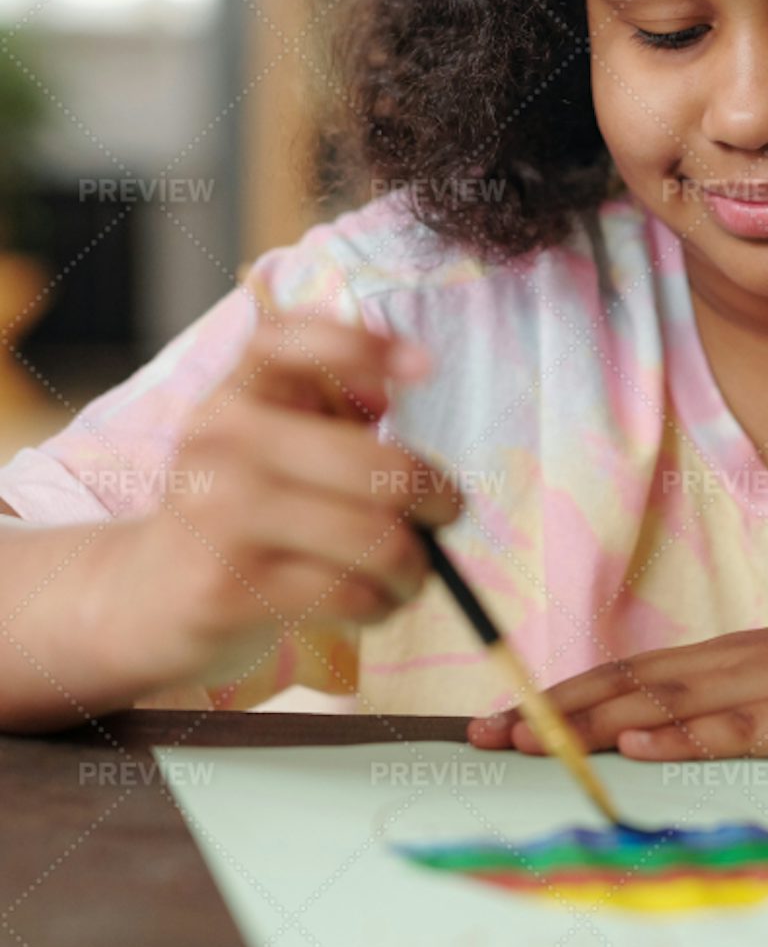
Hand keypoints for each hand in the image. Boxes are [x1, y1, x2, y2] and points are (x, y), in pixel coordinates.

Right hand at [100, 312, 460, 694]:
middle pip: (382, 468)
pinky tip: (372, 602)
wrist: (144, 596)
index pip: (296, 341)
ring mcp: (221, 515)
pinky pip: (350, 594)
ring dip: (414, 567)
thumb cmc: (234, 513)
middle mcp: (223, 442)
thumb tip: (389, 393)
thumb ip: (324, 410)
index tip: (426, 367)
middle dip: (438, 499)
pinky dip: (381, 604)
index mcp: (237, 393)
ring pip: (376, 541)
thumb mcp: (265, 443)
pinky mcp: (230, 588)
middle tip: (444, 515)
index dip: (367, 346)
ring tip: (409, 573)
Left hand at [465, 603, 767, 760]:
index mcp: (732, 658)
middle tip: (484, 737)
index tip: (495, 720)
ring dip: (595, 724)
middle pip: (629, 685)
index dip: (556, 698)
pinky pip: (744, 730)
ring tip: (533, 741)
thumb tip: (670, 735)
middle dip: (551, 713)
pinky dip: (688, 738)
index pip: (626, 675)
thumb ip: (737, 703)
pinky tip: (643, 746)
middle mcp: (741, 663)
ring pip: (671, 703)